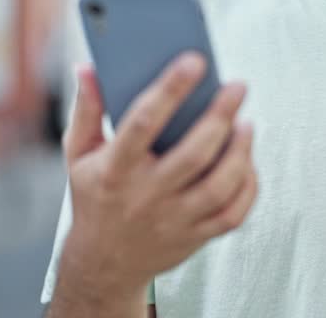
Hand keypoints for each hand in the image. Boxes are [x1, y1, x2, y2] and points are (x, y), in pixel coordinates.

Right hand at [57, 52, 257, 298]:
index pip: (142, 123)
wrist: (103, 264)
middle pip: (192, 155)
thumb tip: (88, 67)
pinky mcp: (195, 237)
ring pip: (218, 187)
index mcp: (114, 170)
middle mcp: (145, 196)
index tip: (195, 60)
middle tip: (237, 87)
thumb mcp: (78, 154)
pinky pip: (232, 214)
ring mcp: (173, 220)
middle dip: (220, 117)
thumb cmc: (95, 197)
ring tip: (246, 123)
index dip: (169, 89)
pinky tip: (247, 160)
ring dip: (240, 153)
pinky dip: (247, 186)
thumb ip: (87, 109)